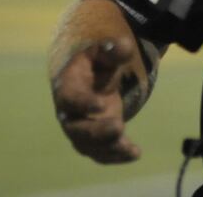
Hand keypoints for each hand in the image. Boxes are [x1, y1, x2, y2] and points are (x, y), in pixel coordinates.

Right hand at [51, 39, 142, 163]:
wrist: (90, 81)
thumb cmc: (95, 64)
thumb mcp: (104, 52)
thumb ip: (113, 50)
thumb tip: (125, 46)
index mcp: (67, 87)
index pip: (69, 97)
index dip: (83, 102)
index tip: (100, 104)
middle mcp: (69, 113)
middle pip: (76, 129)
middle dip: (97, 132)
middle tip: (119, 127)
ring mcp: (79, 130)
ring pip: (88, 146)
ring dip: (108, 149)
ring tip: (130, 149)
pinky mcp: (92, 142)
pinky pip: (100, 154)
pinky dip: (116, 157)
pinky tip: (135, 153)